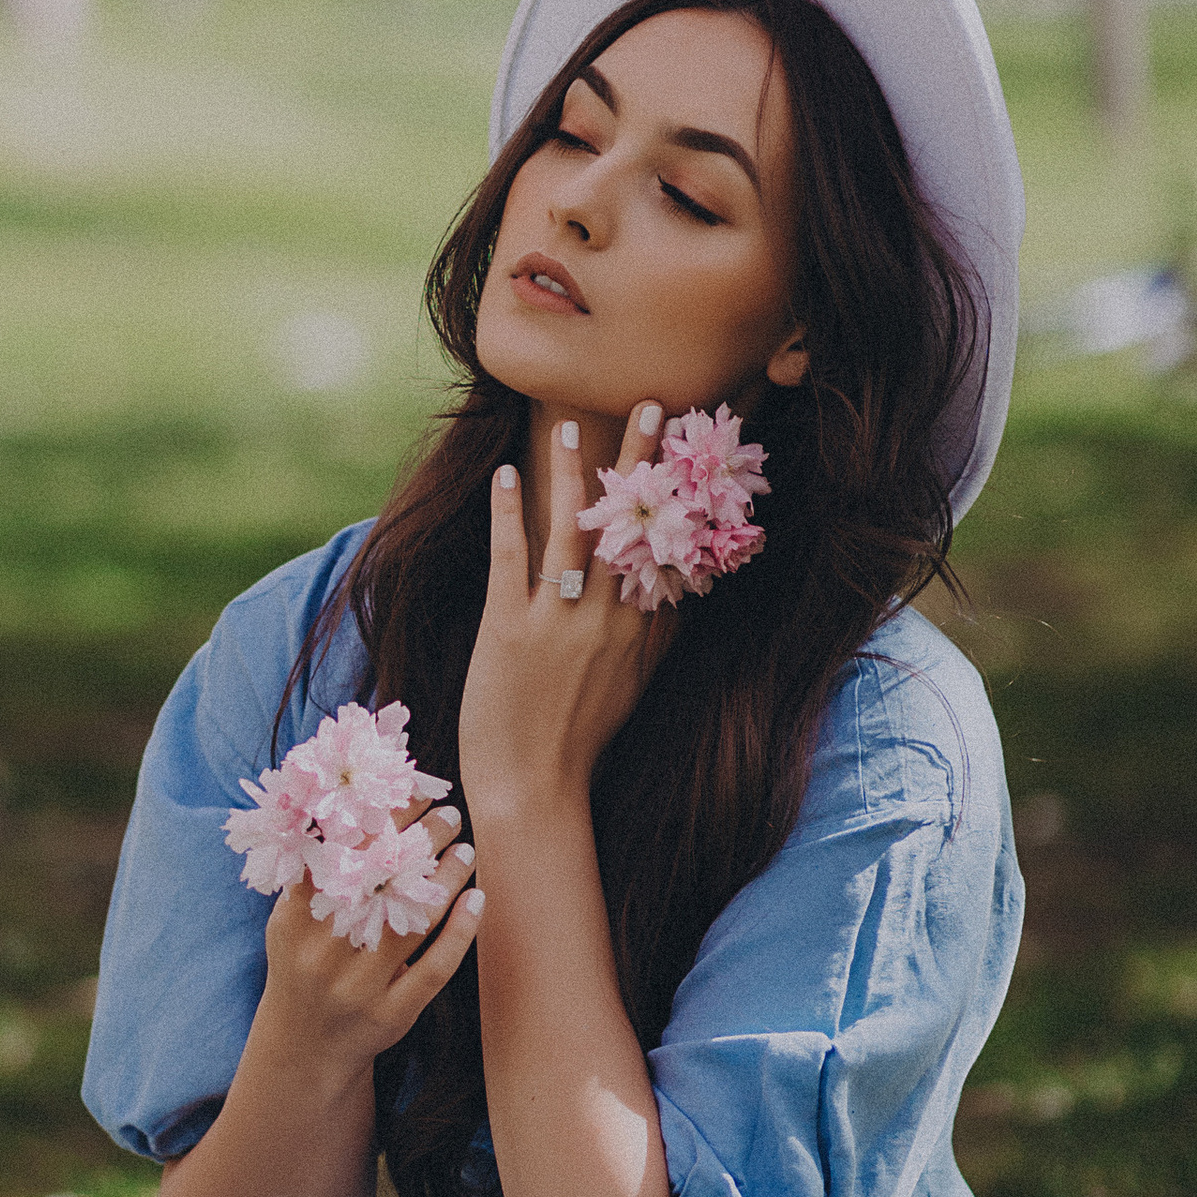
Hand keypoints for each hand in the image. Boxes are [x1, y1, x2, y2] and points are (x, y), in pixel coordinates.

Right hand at [254, 804, 480, 1084]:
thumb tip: (348, 807)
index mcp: (295, 921)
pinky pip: (434, 969)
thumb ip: (310, 874)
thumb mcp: (289, 923)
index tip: (408, 792)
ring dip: (445, 880)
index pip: (340, 856)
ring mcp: (358, 987)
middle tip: (449, 813)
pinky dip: (459, 933)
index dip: (377, 820)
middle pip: (378, 884)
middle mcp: (324, 954)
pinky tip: (477, 900)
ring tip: (465, 849)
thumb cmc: (302, 966)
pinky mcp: (391, 1015)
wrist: (304, 1048)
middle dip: (419, 841)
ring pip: (411, 923)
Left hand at [457, 410, 676, 822]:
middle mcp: (609, 621)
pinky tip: (505, 474)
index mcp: (641, 634)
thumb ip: (650, 639)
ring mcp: (560, 622)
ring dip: (573, 474)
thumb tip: (671, 597)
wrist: (533, 791)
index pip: (668, 548)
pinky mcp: (510, 628)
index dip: (680, 494)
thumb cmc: (578, 744)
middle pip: (630, 525)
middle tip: (653, 405)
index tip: (691, 447)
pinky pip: (513, 558)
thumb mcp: (630, 688)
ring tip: (572, 424)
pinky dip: (509, 512)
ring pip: (574, 532)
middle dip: (642, 463)